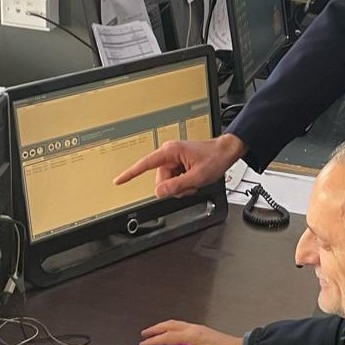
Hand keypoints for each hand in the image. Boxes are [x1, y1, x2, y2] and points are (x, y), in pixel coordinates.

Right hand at [113, 134, 245, 198]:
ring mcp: (174, 159)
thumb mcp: (196, 177)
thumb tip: (159, 192)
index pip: (145, 164)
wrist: (225, 152)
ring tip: (194, 181)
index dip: (130, 173)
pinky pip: (174, 180)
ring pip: (167, 182)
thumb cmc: (214, 159)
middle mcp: (169, 153)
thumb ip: (176, 186)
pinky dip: (183, 183)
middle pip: (160, 179)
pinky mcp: (178, 164)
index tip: (119, 180)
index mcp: (171, 152)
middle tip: (190, 184)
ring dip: (180, 186)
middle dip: (174, 187)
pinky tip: (193, 179)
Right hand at [140, 320, 243, 344]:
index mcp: (191, 336)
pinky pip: (180, 325)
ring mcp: (197, 328)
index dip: (153, 342)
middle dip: (154, 330)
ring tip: (153, 333)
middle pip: (168, 326)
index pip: (166, 338)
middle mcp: (192, 329)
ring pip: (174, 323)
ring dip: (162, 327)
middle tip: (143, 336)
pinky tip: (169, 333)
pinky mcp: (200, 330)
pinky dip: (170, 327)